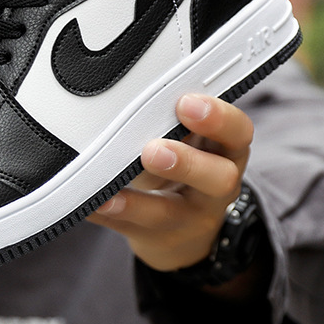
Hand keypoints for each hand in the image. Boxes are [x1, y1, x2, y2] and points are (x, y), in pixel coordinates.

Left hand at [88, 94, 252, 277]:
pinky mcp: (156, 237)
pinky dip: (103, 214)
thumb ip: (169, 115)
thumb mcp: (189, 138)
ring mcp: (188, 218)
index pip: (238, 131)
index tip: (187, 102)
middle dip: (186, 162)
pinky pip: (126, 228)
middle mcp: (215, 185)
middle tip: (153, 150)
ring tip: (109, 192)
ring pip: (168, 212)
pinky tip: (85, 204)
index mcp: (224, 149)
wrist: (184, 231)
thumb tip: (127, 86)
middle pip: (218, 177)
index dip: (218, 117)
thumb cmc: (182, 164)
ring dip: (136, 202)